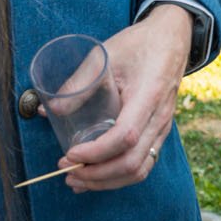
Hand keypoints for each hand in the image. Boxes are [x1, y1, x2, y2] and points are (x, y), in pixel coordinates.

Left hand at [57, 4, 191, 191]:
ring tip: (78, 180)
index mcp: (149, 95)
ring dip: (108, 181)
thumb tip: (49, 109)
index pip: (125, 137)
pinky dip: (120, 177)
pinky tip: (98, 176)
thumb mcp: (106, 55)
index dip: (96, 153)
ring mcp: (162, 127)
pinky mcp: (159, 131)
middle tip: (67, 172)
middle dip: (97, 175)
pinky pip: (144, 163)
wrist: (172, 38)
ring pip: (140, 170)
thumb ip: (78, 82)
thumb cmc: (140, 44)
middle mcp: (159, 117)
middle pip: (132, 162)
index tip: (70, 154)